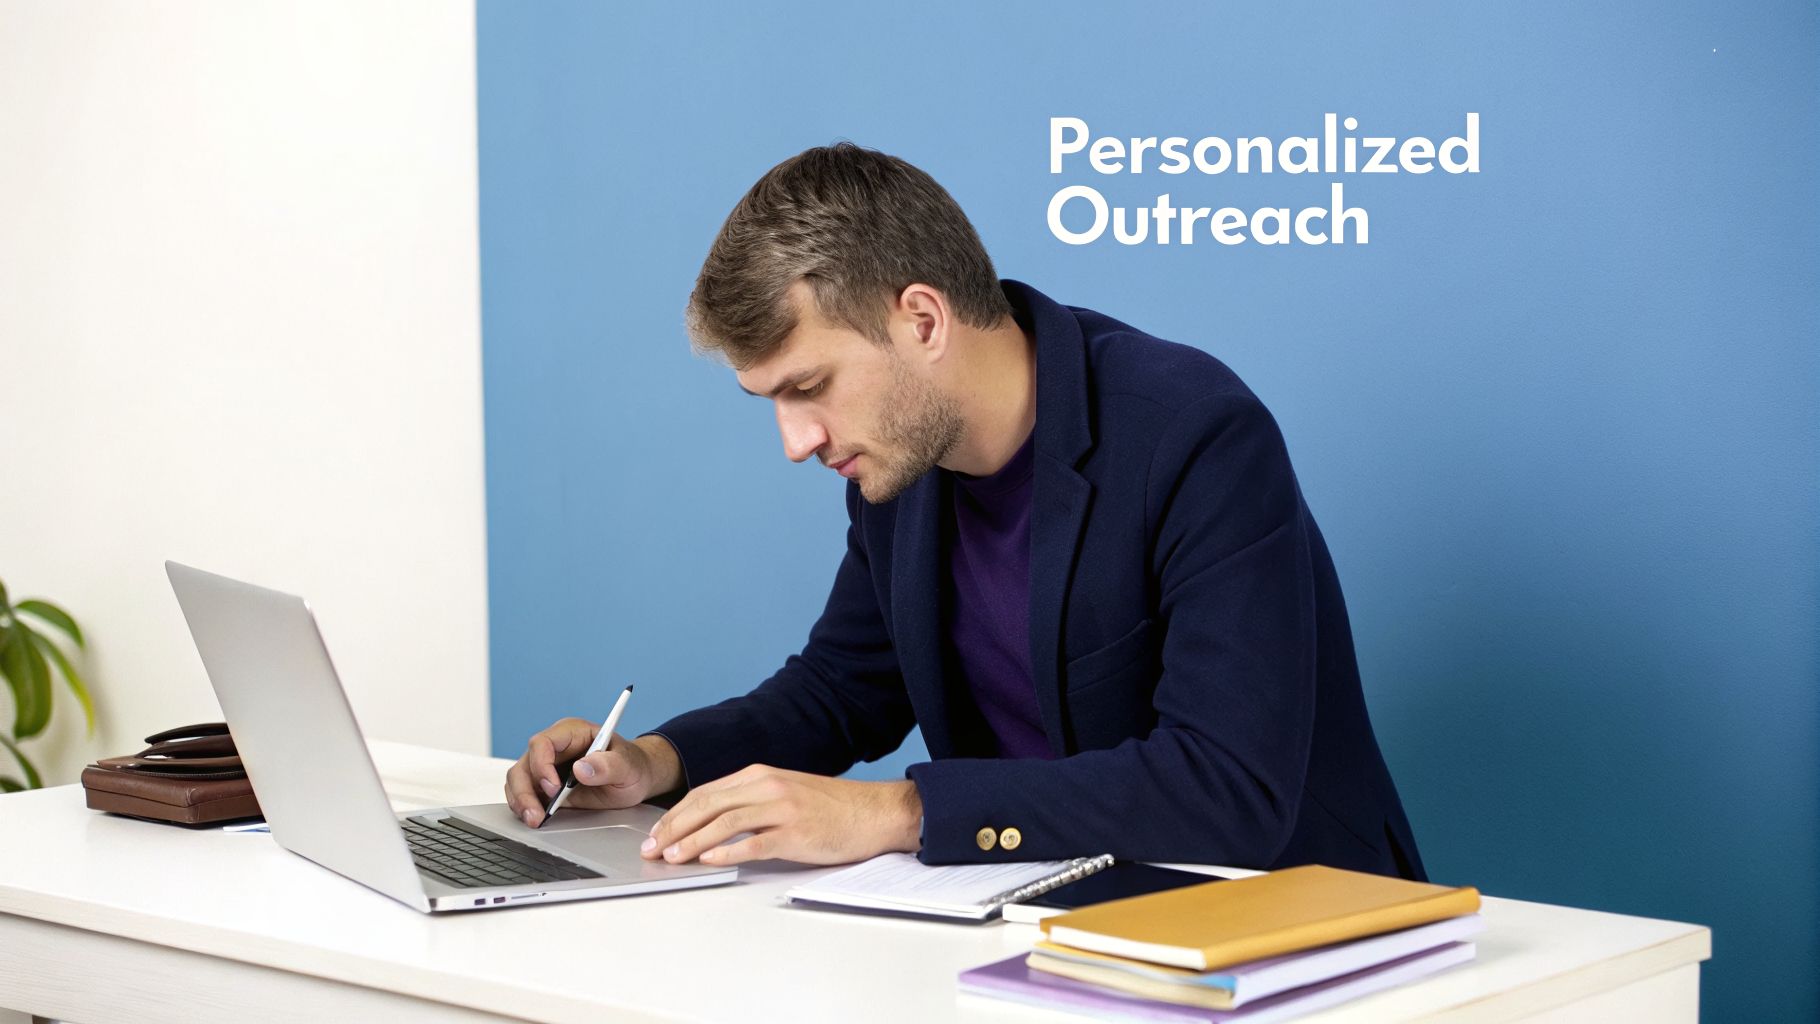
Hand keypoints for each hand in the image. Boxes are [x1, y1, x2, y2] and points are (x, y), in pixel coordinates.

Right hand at [503, 718, 681, 826]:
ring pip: (518, 780)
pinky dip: (524, 807)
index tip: (554, 788)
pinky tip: (535, 819)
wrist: (634, 779)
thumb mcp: (627, 765)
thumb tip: (581, 769)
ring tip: (534, 820)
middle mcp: (554, 748)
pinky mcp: (545, 786)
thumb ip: (608, 765)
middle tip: (537, 814)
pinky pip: (524, 794)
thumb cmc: (631, 765)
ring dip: (521, 801)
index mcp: (572, 733)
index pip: (542, 743)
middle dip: (525, 791)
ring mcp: (547, 767)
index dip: (541, 764)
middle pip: (524, 764)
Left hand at [642, 764, 921, 866]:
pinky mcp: (796, 832)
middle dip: (674, 828)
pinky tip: (710, 860)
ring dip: (692, 841)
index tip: (656, 834)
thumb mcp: (784, 793)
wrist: (873, 812)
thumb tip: (709, 825)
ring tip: (672, 857)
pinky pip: (755, 841)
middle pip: (708, 805)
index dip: (675, 814)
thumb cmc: (830, 807)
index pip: (705, 793)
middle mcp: (767, 787)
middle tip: (652, 848)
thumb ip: (749, 802)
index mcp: (760, 775)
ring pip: (725, 822)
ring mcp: (782, 808)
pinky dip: (728, 851)